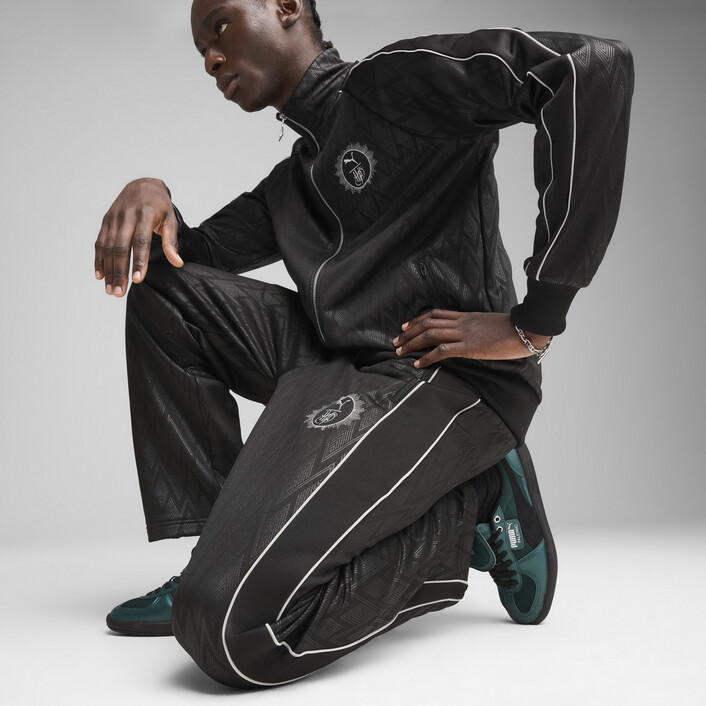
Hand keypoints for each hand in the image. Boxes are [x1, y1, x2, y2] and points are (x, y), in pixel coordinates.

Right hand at [95, 178, 182, 296]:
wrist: (142, 185)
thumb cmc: (159, 206)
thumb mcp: (170, 220)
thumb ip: (171, 241)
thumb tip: (178, 263)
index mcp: (145, 215)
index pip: (140, 241)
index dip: (138, 261)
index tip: (137, 280)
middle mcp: (126, 216)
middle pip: (121, 247)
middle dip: (119, 272)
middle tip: (119, 293)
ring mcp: (114, 219)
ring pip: (108, 247)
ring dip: (108, 270)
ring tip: (111, 290)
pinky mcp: (105, 221)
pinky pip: (100, 242)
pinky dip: (99, 260)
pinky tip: (100, 276)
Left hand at [392, 310, 551, 367]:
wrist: (527, 329)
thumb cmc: (513, 329)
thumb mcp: (490, 325)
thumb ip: (477, 329)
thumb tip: (472, 337)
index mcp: (466, 316)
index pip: (436, 314)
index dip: (418, 320)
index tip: (405, 326)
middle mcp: (461, 322)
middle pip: (428, 323)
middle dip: (408, 332)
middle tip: (396, 341)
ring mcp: (464, 334)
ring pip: (430, 334)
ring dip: (412, 343)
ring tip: (399, 352)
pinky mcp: (469, 347)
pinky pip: (442, 350)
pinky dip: (427, 357)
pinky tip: (418, 363)